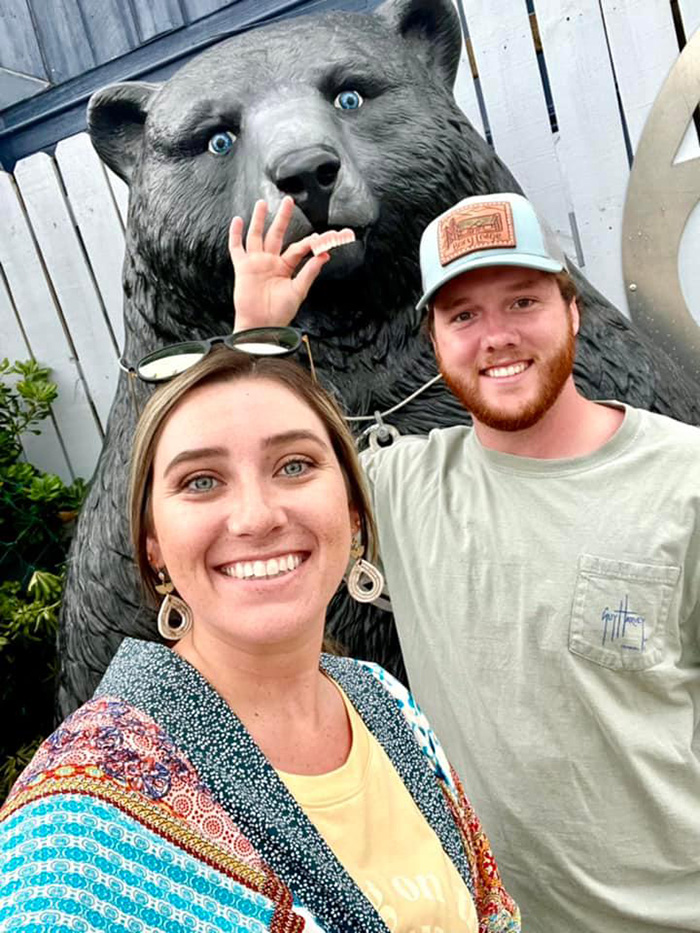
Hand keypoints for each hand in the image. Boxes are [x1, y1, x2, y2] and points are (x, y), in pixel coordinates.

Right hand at [229, 196, 328, 331]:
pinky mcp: (243, 267)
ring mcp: (256, 263)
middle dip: (283, 218)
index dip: (309, 242)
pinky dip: (235, 234)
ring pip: (257, 235)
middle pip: (277, 234)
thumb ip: (310, 272)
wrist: (262, 325)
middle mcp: (271, 262)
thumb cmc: (280, 313)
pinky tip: (238, 220)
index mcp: (286, 268)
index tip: (320, 237)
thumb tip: (324, 256)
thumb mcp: (299, 291)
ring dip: (259, 220)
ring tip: (263, 203)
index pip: (298, 248)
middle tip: (289, 201)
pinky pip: (237, 248)